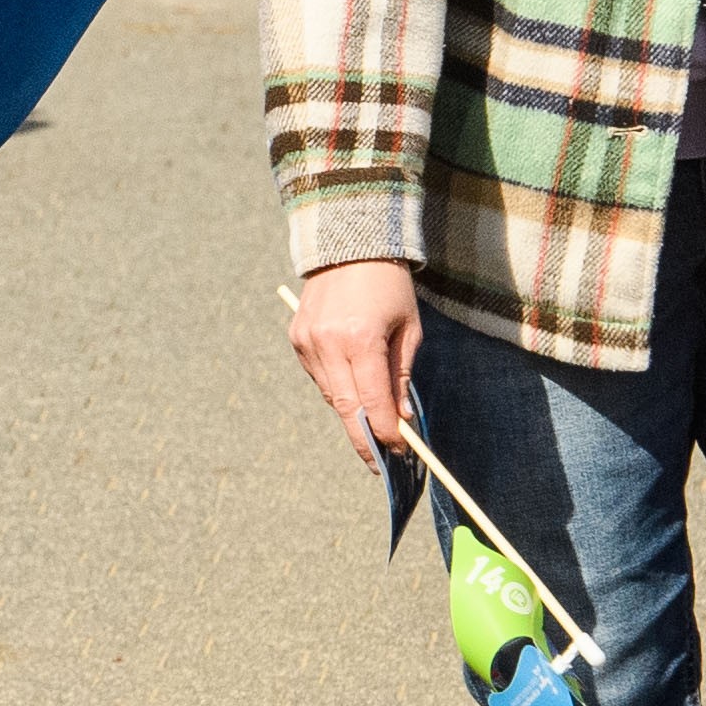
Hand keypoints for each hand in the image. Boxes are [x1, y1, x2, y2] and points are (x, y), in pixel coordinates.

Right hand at [288, 259, 423, 468]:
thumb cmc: (389, 286)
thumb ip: (400, 375)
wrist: (349, 244)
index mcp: (361, 339)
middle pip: (346, 407)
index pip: (372, 402)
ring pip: (330, 395)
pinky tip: (353, 384)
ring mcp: (308, 341)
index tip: (400, 452)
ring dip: (352, 412)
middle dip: (365, 438)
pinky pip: (319, 376)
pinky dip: (337, 387)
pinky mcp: (297, 338)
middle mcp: (328, 343)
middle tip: (380, 461)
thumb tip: (400, 418)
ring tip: (373, 423)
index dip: (386, 432)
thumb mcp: (408, 329)